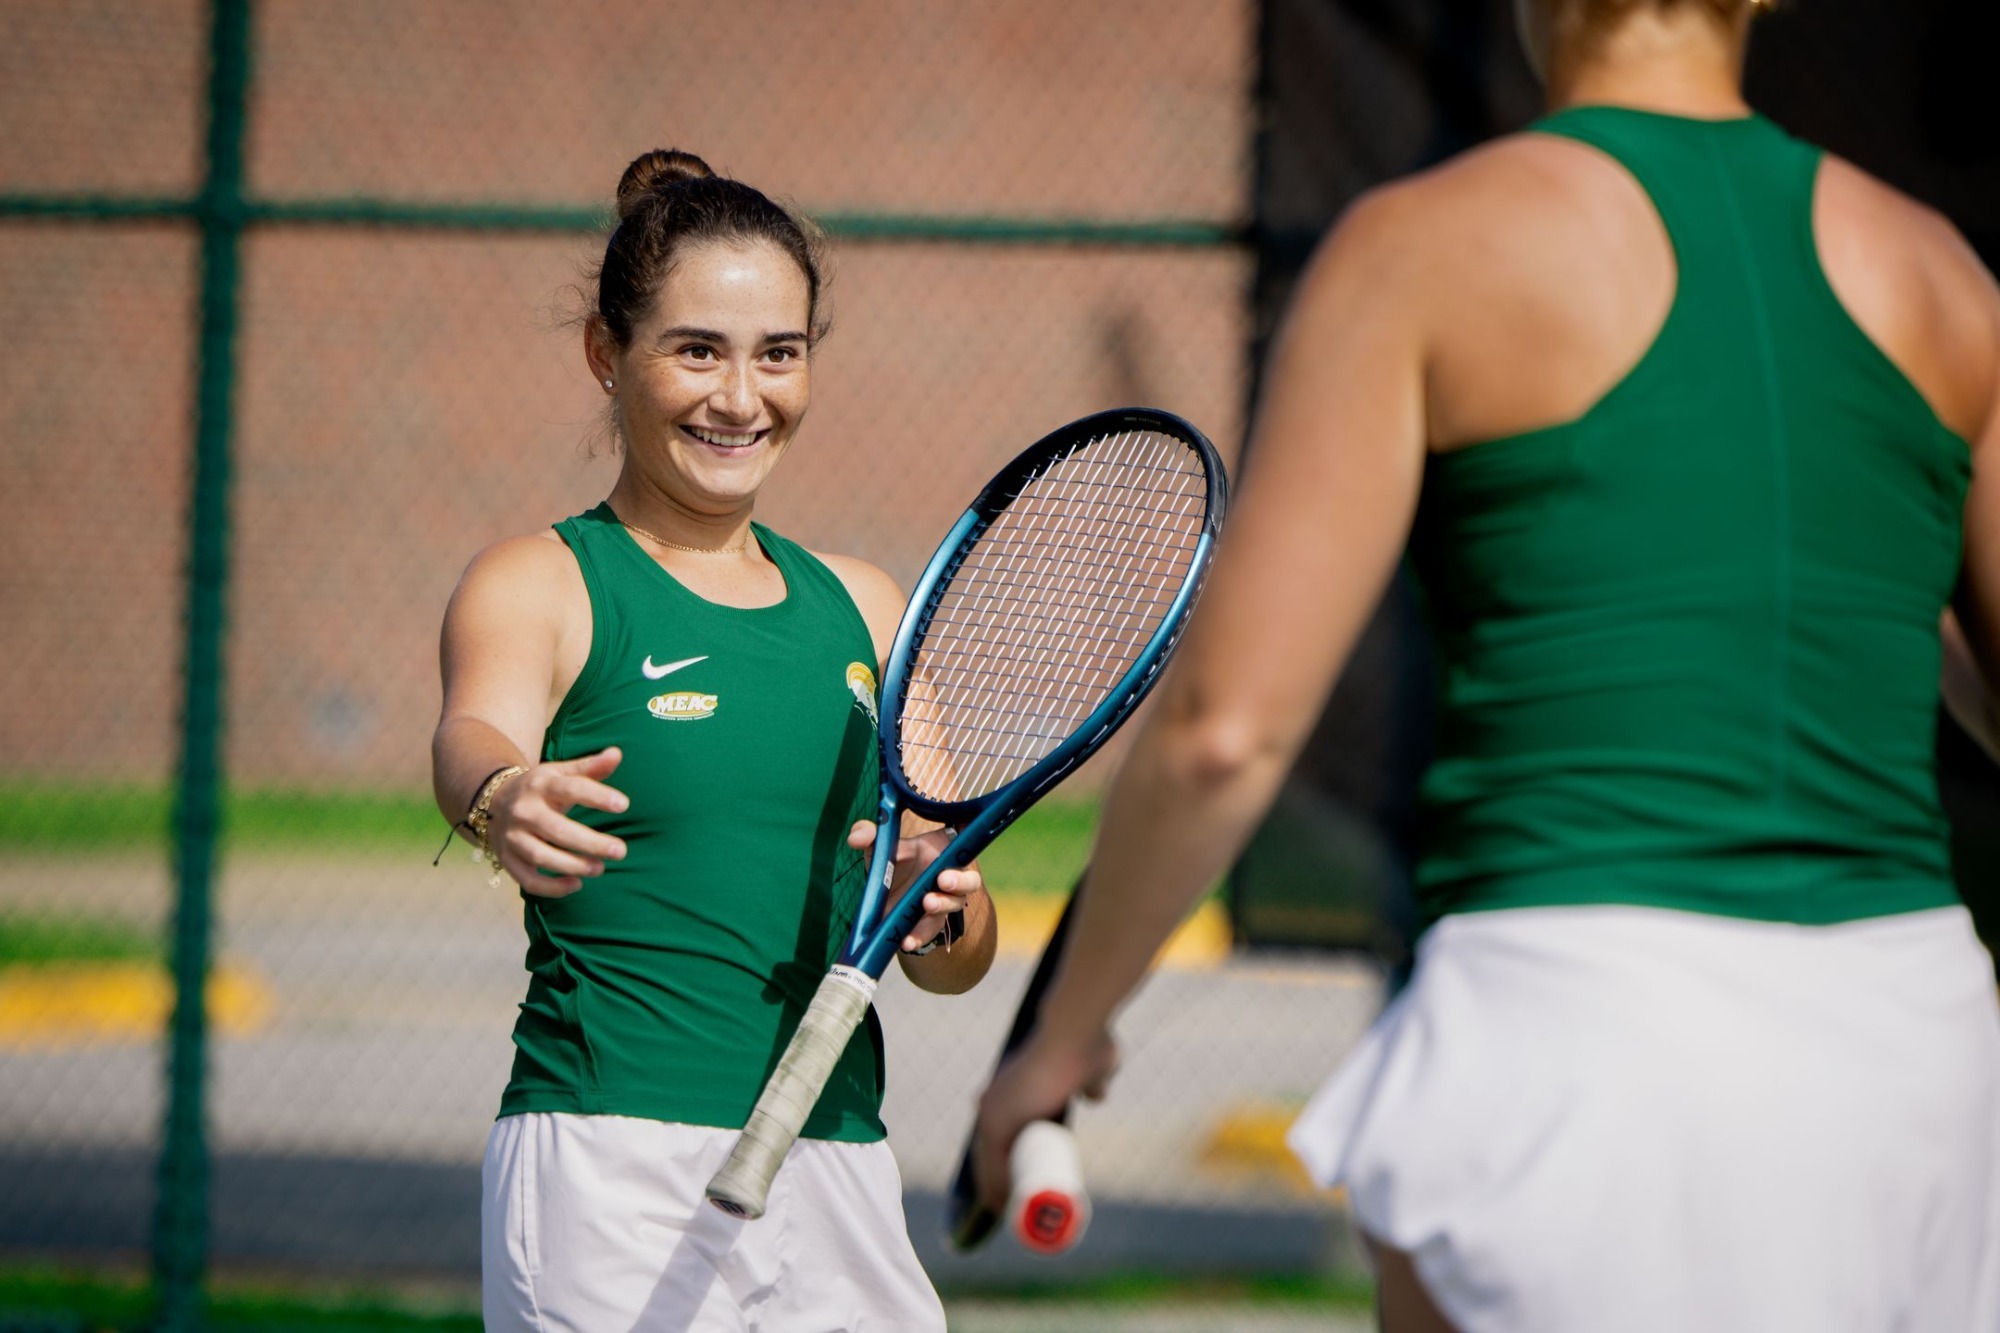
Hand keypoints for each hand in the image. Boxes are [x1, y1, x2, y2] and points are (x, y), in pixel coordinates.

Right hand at [489, 747, 629, 895]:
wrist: (493, 801)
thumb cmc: (540, 788)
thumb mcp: (560, 773)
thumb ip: (590, 767)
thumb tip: (616, 753)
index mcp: (540, 785)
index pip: (570, 789)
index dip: (597, 796)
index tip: (623, 805)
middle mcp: (524, 811)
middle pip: (558, 830)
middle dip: (591, 843)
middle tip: (621, 851)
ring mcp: (513, 837)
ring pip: (542, 856)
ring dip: (573, 866)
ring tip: (601, 868)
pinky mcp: (508, 859)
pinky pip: (528, 880)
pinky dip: (551, 887)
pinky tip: (576, 884)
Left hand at [846, 821, 982, 951]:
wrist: (883, 901)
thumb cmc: (890, 865)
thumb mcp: (879, 848)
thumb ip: (868, 835)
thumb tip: (856, 837)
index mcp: (942, 850)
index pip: (966, 840)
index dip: (973, 837)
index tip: (969, 834)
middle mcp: (949, 876)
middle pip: (970, 878)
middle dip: (960, 880)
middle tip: (943, 880)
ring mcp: (943, 902)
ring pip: (955, 904)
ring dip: (943, 904)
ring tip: (927, 903)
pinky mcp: (929, 925)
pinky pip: (929, 933)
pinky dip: (919, 937)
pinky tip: (906, 941)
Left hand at [972, 1030, 1116, 1213]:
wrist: (1075, 1031)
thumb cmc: (1087, 1044)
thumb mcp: (1091, 1071)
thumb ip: (1094, 1083)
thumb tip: (1094, 1097)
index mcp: (1007, 1090)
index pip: (1003, 1139)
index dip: (1011, 1164)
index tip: (1027, 1184)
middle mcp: (991, 1102)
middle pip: (992, 1157)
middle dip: (1003, 1185)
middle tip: (1025, 1207)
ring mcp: (991, 1112)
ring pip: (990, 1166)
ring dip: (999, 1194)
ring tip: (1017, 1216)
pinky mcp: (995, 1123)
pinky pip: (991, 1167)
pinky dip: (996, 1191)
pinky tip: (1002, 1210)